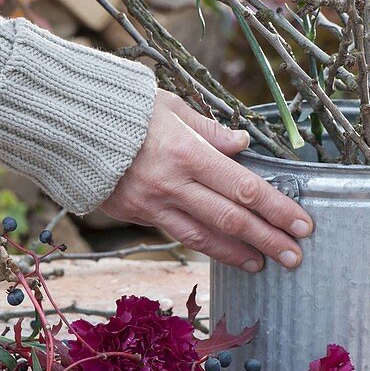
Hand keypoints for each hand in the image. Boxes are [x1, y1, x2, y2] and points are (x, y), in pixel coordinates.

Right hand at [101, 91, 312, 270]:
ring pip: (204, 238)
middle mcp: (173, 185)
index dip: (277, 209)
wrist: (66, 125)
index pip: (244, 188)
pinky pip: (177, 234)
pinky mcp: (136, 215)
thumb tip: (242, 144)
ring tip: (264, 264)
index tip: (303, 224)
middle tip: (296, 257)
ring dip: (239, 253)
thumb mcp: (170, 106)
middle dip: (268, 240)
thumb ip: (209, 129)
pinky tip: (225, 252)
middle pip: (231, 220)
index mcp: (187, 153)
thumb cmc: (124, 108)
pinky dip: (205, 246)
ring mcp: (152, 205)